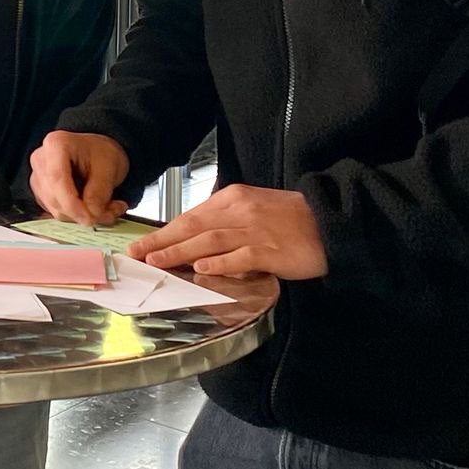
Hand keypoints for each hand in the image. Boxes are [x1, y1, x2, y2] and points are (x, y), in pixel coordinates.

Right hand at [29, 131, 129, 224]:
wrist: (98, 153)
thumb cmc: (101, 152)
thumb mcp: (110, 166)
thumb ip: (99, 191)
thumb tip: (92, 214)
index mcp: (55, 145)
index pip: (57, 178)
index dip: (72, 203)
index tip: (89, 218)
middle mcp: (41, 161)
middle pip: (55, 198)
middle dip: (83, 212)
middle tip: (112, 212)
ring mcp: (39, 178)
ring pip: (56, 209)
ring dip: (84, 215)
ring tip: (109, 208)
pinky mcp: (42, 194)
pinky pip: (58, 213)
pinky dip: (79, 216)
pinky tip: (95, 207)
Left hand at [129, 185, 327, 279]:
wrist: (331, 222)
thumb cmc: (290, 219)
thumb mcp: (253, 209)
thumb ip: (224, 220)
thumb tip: (192, 238)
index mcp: (234, 198)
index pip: (191, 216)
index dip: (164, 231)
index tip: (141, 244)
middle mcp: (240, 211)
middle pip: (193, 226)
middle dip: (162, 241)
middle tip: (138, 255)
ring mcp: (256, 231)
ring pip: (210, 241)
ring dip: (180, 252)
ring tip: (158, 262)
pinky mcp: (271, 250)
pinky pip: (241, 257)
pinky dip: (220, 263)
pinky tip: (201, 269)